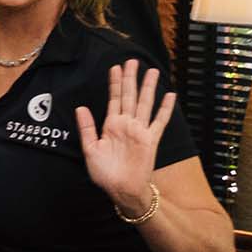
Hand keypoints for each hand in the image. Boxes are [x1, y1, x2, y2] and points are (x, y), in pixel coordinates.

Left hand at [78, 60, 174, 215]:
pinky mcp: (150, 140)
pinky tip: (170, 95)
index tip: (115, 67)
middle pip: (130, 96)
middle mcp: (126, 125)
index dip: (115, 83)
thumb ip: (87, 128)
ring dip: (148, 88)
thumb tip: (80, 107)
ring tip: (152, 71)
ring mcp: (139, 131)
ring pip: (145, 104)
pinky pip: (159, 121)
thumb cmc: (104, 174)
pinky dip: (165, 108)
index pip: (114, 99)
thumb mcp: (90, 149)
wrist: (121, 190)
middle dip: (131, 78)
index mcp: (111, 125)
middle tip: (132, 60)